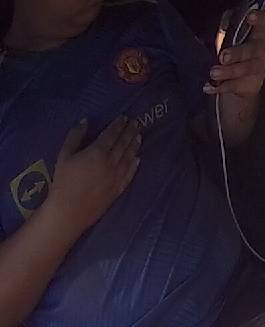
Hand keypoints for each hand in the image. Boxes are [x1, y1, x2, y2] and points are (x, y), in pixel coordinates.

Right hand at [47, 117, 141, 232]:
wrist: (71, 209)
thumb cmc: (64, 181)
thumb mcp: (64, 156)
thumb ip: (75, 137)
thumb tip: (85, 120)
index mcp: (97, 152)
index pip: (111, 135)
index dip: (118, 125)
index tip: (124, 118)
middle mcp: (111, 162)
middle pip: (123, 144)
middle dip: (130, 132)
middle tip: (136, 123)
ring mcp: (117, 175)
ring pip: (129, 157)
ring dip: (134, 145)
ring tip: (139, 136)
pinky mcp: (119, 187)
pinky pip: (130, 173)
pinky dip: (135, 164)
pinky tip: (138, 158)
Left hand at [205, 10, 264, 96]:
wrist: (242, 86)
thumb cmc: (235, 57)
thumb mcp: (231, 40)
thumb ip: (227, 29)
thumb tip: (223, 19)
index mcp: (258, 35)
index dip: (260, 19)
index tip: (250, 16)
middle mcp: (261, 51)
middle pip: (252, 50)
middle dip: (238, 53)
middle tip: (223, 57)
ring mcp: (259, 69)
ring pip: (245, 69)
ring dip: (228, 71)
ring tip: (213, 73)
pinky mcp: (252, 85)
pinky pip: (237, 86)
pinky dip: (222, 87)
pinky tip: (209, 87)